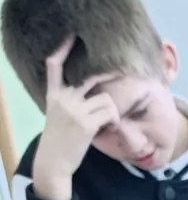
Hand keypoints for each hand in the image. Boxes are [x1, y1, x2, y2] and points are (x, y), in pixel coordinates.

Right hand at [31, 39, 118, 199]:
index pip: (54, 66)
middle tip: (122, 71)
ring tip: (109, 121)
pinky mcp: (85, 123)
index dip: (63, 49)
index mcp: (53, 95)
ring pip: (106, 98)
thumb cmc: (60, 140)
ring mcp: (74, 110)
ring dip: (112, 110)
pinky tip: (111, 128)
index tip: (72, 36)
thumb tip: (95, 92)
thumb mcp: (58, 115)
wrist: (53, 163)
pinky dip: (114, 120)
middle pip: (90, 77)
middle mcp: (63, 99)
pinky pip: (110, 113)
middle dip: (109, 74)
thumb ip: (70, 100)